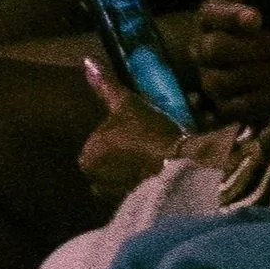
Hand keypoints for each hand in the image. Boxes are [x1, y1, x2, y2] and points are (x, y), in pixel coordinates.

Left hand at [78, 57, 182, 208]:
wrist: (183, 167)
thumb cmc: (148, 132)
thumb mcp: (126, 104)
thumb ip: (105, 86)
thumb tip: (86, 61)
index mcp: (87, 158)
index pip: (93, 149)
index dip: (110, 141)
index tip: (127, 134)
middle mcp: (97, 182)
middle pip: (105, 168)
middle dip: (119, 161)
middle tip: (141, 147)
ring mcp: (118, 198)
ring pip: (120, 183)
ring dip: (131, 174)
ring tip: (151, 160)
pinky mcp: (141, 207)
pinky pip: (136, 194)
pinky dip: (144, 186)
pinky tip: (159, 175)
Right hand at [193, 0, 269, 127]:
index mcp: (210, 15)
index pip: (212, 13)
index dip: (232, 16)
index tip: (257, 18)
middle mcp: (202, 46)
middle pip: (216, 48)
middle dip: (258, 47)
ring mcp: (209, 77)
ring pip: (226, 80)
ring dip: (267, 73)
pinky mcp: (223, 104)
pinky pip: (239, 105)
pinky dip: (267, 96)